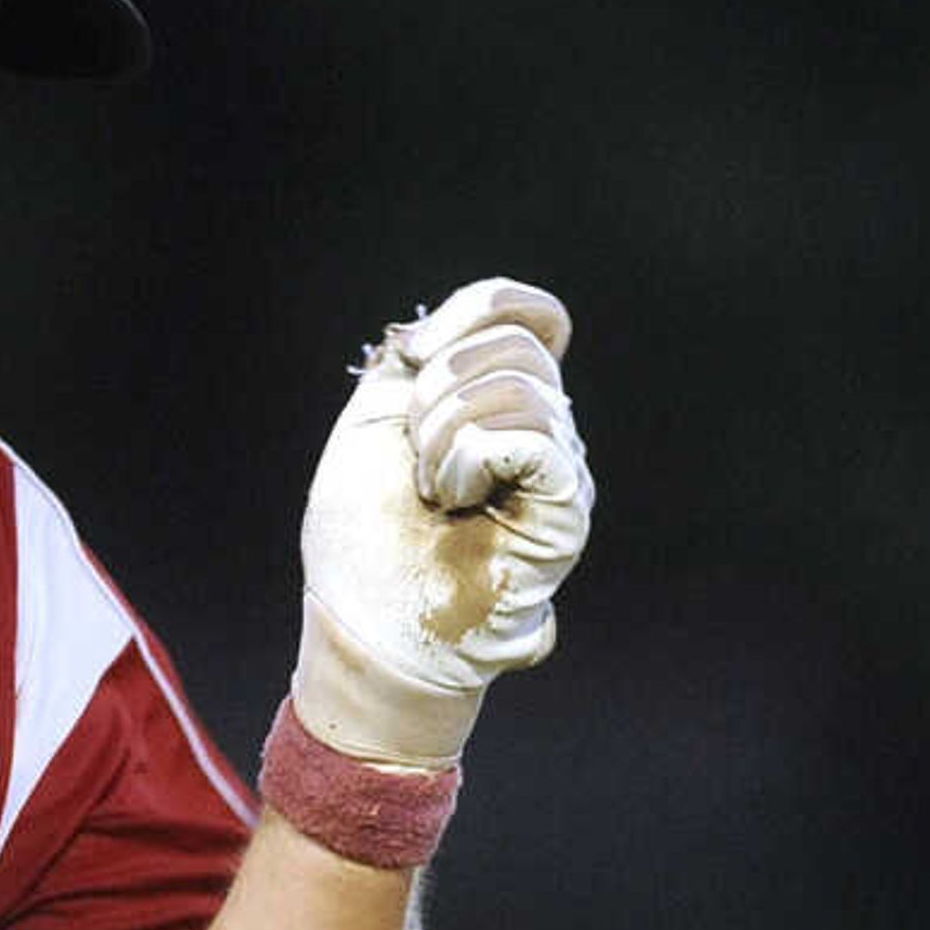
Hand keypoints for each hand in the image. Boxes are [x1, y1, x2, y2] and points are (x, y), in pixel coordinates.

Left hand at [293, 277, 593, 766]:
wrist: (364, 617)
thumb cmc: (364, 533)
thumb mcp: (376, 418)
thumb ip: (420, 358)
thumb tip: (444, 326)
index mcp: (502, 402)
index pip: (528, 314)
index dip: (475, 312)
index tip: (414, 357)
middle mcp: (544, 430)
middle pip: (518, 345)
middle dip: (438, 390)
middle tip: (416, 461)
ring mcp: (561, 471)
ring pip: (523, 387)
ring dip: (445, 435)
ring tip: (433, 493)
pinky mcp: (565, 510)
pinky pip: (537, 436)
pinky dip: (473, 455)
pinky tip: (456, 499)